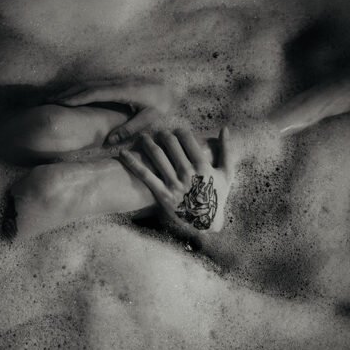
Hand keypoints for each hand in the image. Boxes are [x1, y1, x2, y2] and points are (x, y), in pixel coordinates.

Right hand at [50, 77, 172, 144]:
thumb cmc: (164, 104)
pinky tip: (71, 97)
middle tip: (46, 101)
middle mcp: (117, 82)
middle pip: (86, 86)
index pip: (94, 93)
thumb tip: (109, 141)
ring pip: (89, 84)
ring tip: (53, 99)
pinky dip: (80, 90)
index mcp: (123, 91)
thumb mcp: (150, 118)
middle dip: (65, 93)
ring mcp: (117, 80)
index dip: (75, 98)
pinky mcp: (118, 83)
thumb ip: (130, 128)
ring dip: (70, 90)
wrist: (175, 87)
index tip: (58, 103)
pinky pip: (95, 85)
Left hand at [119, 126, 235, 232]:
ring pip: (157, 156)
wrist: (207, 222)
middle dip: (164, 135)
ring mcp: (174, 184)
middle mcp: (188, 173)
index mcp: (203, 166)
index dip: (180, 131)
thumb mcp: (227, 173)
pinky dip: (132, 163)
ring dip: (148, 143)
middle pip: (171, 144)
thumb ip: (226, 150)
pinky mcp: (162, 195)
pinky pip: (145, 176)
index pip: (187, 139)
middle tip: (160, 133)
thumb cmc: (217, 195)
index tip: (177, 131)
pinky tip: (122, 154)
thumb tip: (225, 128)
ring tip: (143, 137)